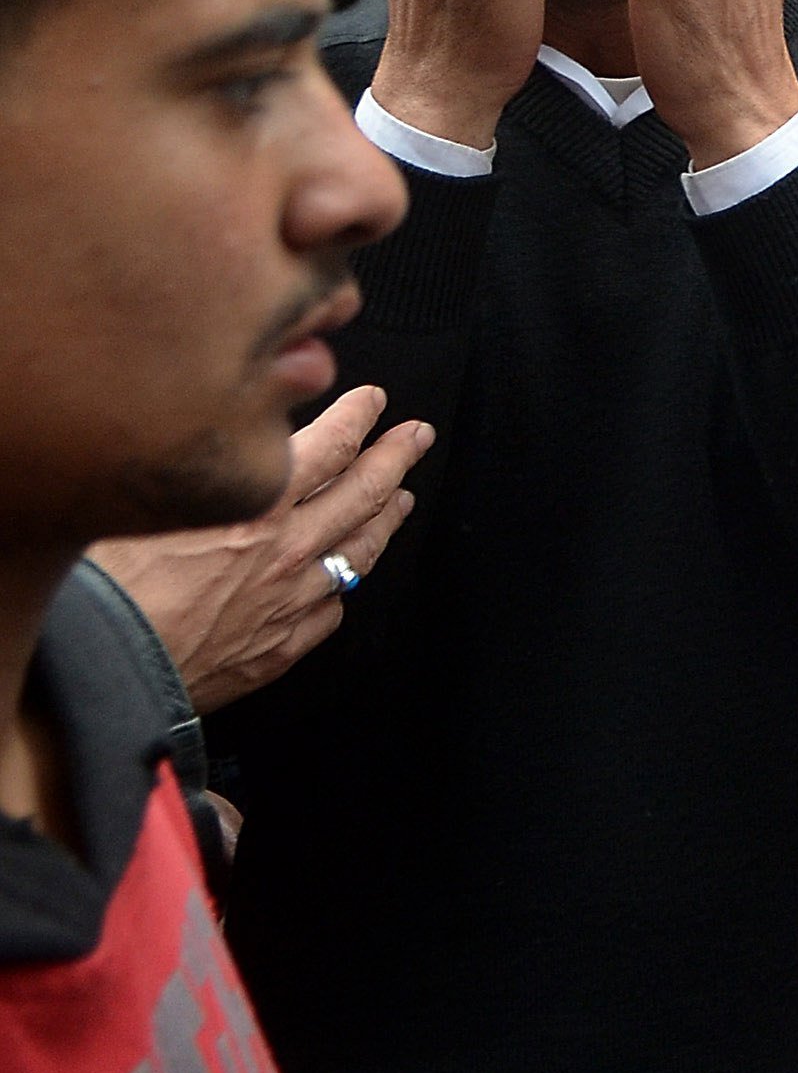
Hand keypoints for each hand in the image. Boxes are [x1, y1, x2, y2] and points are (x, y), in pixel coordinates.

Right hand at [85, 387, 428, 714]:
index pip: (333, 444)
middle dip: (397, 457)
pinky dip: (344, 583)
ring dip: (386, 518)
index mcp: (259, 504)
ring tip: (402, 498)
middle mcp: (288, 549)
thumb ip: (203, 473)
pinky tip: (346, 575)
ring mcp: (294, 598)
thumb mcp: (150, 500)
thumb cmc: (108, 587)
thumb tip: (221, 446)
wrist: (105, 670)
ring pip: (361, 549)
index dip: (359, 417)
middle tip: (415, 437)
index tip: (374, 402)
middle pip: (365, 491)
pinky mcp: (286, 644)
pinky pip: (333, 606)